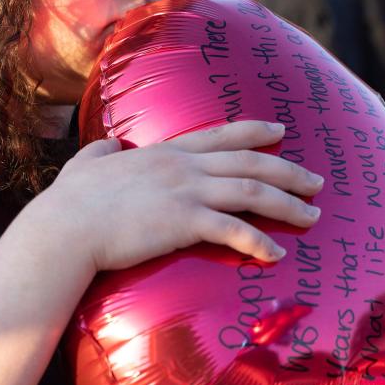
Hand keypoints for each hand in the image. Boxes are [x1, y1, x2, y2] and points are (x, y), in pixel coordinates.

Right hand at [32, 120, 323, 272]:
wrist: (66, 226)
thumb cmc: (71, 200)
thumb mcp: (86, 163)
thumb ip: (100, 152)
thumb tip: (108, 145)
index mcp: (164, 152)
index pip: (220, 136)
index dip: (254, 132)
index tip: (281, 131)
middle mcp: (182, 166)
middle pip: (249, 162)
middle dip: (288, 171)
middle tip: (317, 182)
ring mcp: (186, 192)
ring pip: (251, 192)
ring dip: (287, 204)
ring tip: (313, 217)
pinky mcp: (184, 222)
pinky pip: (234, 230)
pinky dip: (259, 241)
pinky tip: (276, 254)